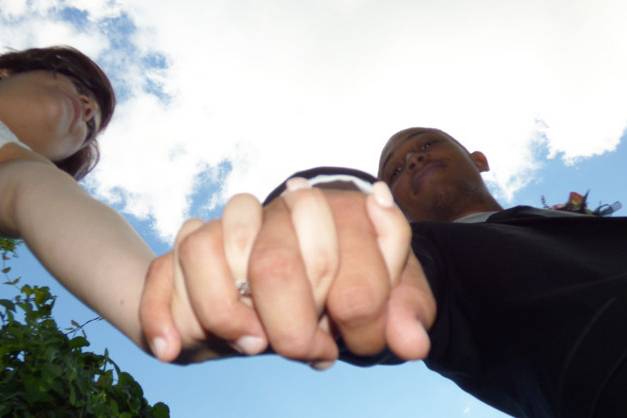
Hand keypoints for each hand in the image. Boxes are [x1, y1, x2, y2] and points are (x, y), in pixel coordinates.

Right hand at [139, 180, 433, 366]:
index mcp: (335, 212)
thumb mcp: (389, 296)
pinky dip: (161, 310)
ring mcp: (228, 227)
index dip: (343, 315)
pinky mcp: (188, 251)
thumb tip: (412, 343)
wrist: (308, 266)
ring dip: (225, 311)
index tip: (337, 348)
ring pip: (204, 250)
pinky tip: (172, 350)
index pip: (341, 262)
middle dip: (289, 321)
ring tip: (248, 345)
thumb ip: (405, 313)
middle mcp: (276, 211)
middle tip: (300, 350)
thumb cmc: (349, 283)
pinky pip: (161, 269)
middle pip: (273, 263)